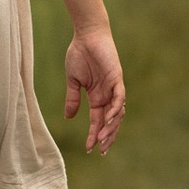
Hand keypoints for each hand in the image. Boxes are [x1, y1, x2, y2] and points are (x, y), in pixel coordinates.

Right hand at [64, 24, 125, 154]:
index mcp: (97, 96)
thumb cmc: (79, 54)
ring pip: (117, 112)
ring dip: (111, 127)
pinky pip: (120, 97)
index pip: (97, 120)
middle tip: (102, 152)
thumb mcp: (73, 81)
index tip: (88, 149)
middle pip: (110, 121)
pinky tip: (109, 119)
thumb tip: (68, 117)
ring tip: (102, 140)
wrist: (85, 36)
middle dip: (107, 137)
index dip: (93, 135)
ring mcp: (114, 87)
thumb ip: (73, 99)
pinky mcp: (117, 78)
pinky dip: (116, 109)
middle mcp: (107, 94)